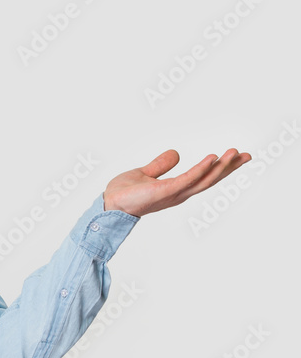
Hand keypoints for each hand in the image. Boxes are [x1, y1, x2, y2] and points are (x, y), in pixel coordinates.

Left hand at [103, 148, 250, 217]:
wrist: (108, 204)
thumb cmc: (124, 192)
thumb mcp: (145, 173)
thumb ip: (160, 165)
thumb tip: (176, 153)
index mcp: (176, 189)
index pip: (204, 177)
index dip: (221, 168)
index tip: (237, 157)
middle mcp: (179, 193)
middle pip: (210, 180)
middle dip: (229, 169)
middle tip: (247, 156)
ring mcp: (173, 193)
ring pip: (203, 180)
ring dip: (221, 167)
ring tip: (236, 154)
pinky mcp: (164, 192)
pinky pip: (187, 179)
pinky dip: (200, 169)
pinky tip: (212, 159)